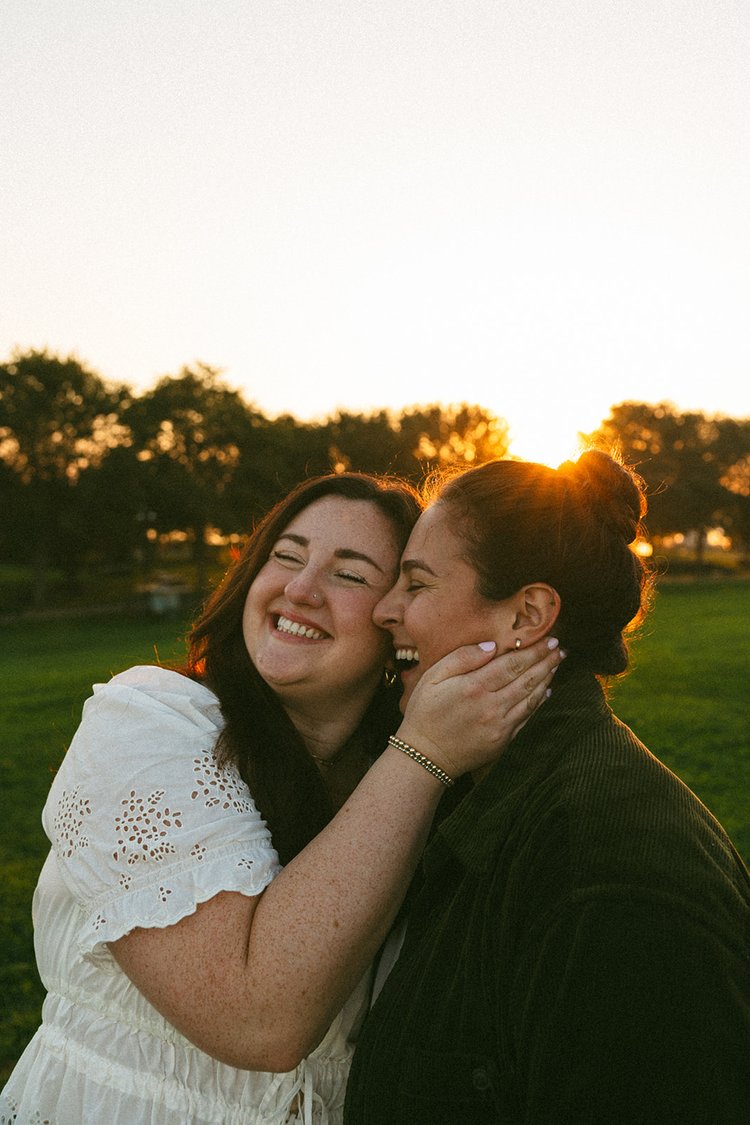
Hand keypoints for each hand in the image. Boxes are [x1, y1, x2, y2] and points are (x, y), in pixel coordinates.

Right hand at [395, 637, 562, 778]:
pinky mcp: (503, 740)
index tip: (548, 640)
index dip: (534, 651)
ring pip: (531, 698)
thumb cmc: (424, 712)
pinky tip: (546, 691)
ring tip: (557, 664)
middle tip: (560, 649)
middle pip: (527, 679)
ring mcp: (500, 725)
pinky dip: (539, 702)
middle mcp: (491, 705)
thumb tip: (491, 646)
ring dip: (547, 679)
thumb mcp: (432, 677)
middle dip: (547, 662)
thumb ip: (462, 658)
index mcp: (474, 686)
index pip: (513, 664)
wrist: (425, 756)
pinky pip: (527, 717)